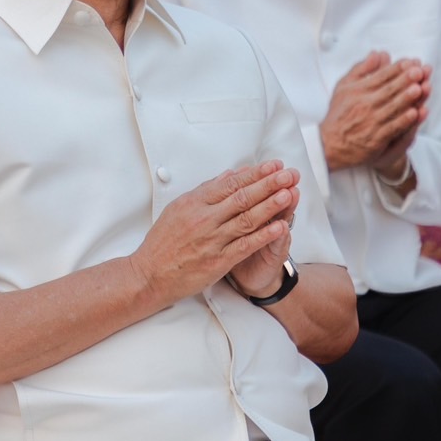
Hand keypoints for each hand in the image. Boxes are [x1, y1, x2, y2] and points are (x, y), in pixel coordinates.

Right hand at [129, 160, 299, 304]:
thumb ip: (205, 190)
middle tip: (289, 174)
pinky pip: (245, 245)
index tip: (273, 165)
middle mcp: (204, 219)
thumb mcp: (179, 208)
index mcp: (194, 203)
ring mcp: (212, 240)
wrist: (150, 275)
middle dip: (269, 184)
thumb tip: (230, 174)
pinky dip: (264, 236)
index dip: (255, 174)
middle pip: (242, 197)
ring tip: (289, 193)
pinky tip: (280, 227)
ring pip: (247, 219)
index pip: (231, 183)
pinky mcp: (218, 262)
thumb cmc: (163, 242)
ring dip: (270, 206)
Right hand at [319, 52, 427, 171]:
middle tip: (418, 71)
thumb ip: (361, 69)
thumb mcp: (344, 86)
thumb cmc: (339, 113)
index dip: (397, 69)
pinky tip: (414, 113)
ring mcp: (371, 122)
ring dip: (406, 98)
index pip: (381, 76)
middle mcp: (365, 104)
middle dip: (405, 80)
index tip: (410, 62)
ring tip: (419, 88)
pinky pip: (392, 128)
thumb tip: (378, 53)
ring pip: (393, 108)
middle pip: (389, 90)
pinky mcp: (376, 139)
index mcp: (359, 90)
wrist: (330, 144)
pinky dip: (403, 121)